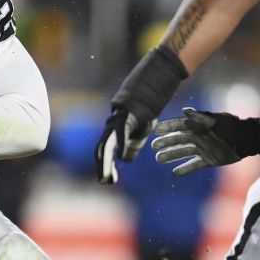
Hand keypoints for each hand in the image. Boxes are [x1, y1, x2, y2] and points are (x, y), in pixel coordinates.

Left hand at [98, 45, 187, 182]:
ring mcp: (119, 116)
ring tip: (107, 175)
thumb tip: (124, 160)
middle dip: (102, 166)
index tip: (108, 181)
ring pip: (108, 141)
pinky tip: (121, 156)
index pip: (107, 150)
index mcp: (116, 128)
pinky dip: (122, 144)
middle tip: (104, 182)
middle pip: (103, 148)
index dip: (106, 165)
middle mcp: (114, 123)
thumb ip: (133, 143)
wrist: (156, 77)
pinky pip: (122, 130)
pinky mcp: (128, 111)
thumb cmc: (150, 102)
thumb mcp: (142, 128)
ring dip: (107, 160)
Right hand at [152, 108, 248, 175]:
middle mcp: (198, 137)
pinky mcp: (208, 160)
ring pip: (182, 153)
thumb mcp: (217, 120)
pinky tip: (175, 173)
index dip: (167, 128)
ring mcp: (202, 149)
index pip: (179, 126)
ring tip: (159, 159)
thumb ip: (201, 117)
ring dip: (171, 155)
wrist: (248, 140)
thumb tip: (184, 111)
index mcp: (198, 126)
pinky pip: (193, 165)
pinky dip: (185, 169)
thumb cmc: (232, 127)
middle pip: (177, 140)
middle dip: (165, 143)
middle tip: (153, 147)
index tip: (156, 131)